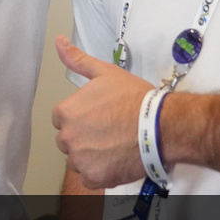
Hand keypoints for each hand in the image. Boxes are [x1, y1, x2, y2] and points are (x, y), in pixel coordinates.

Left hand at [51, 35, 152, 189]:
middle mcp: (68, 137)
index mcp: (66, 112)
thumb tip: (59, 42)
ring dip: (92, 155)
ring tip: (115, 145)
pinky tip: (117, 159)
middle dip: (84, 137)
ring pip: (79, 160)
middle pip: (69, 140)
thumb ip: (78, 60)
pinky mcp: (95, 178)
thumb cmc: (135, 100)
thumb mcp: (105, 73)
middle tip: (109, 131)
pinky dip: (102, 171)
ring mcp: (81, 160)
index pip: (62, 119)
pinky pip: (90, 178)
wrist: (160, 126)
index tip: (98, 117)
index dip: (81, 117)